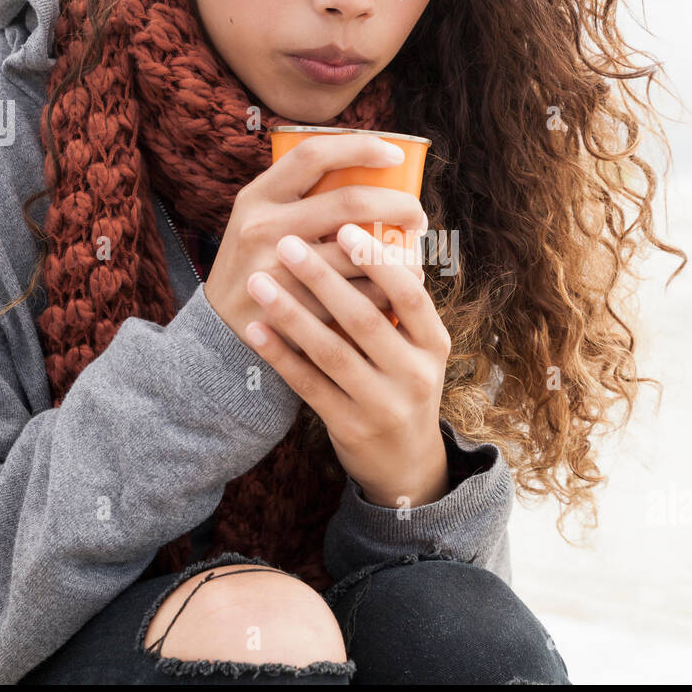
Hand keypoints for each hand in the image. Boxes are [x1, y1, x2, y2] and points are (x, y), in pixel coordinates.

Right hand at [201, 132, 427, 352]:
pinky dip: (384, 293)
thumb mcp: (257, 221)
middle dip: (397, 205)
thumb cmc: (254, 265)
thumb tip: (369, 173)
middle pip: (350, 202)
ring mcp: (276, 270)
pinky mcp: (292, 310)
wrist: (216, 331)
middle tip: (417, 215)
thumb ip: (295, 199)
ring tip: (416, 259)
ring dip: (400, 257)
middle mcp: (263, 227)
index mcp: (257, 197)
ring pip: (359, 254)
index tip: (395, 154)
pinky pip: (354, 297)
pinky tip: (397, 291)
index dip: (359, 147)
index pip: (313, 155)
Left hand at [240, 222, 451, 507]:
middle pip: (364, 320)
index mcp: (434, 346)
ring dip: (291, 313)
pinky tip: (256, 327)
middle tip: (287, 244)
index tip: (345, 227)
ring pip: (331, 352)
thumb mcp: (418, 350)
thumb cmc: (403, 385)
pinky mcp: (349, 426)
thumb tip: (368, 234)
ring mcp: (382, 405)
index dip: (379, 261)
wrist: (406, 463)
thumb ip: (398, 307)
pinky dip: (280, 355)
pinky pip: (308, 385)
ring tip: (259, 281)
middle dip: (322, 278)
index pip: (410, 296)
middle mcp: (414, 375)